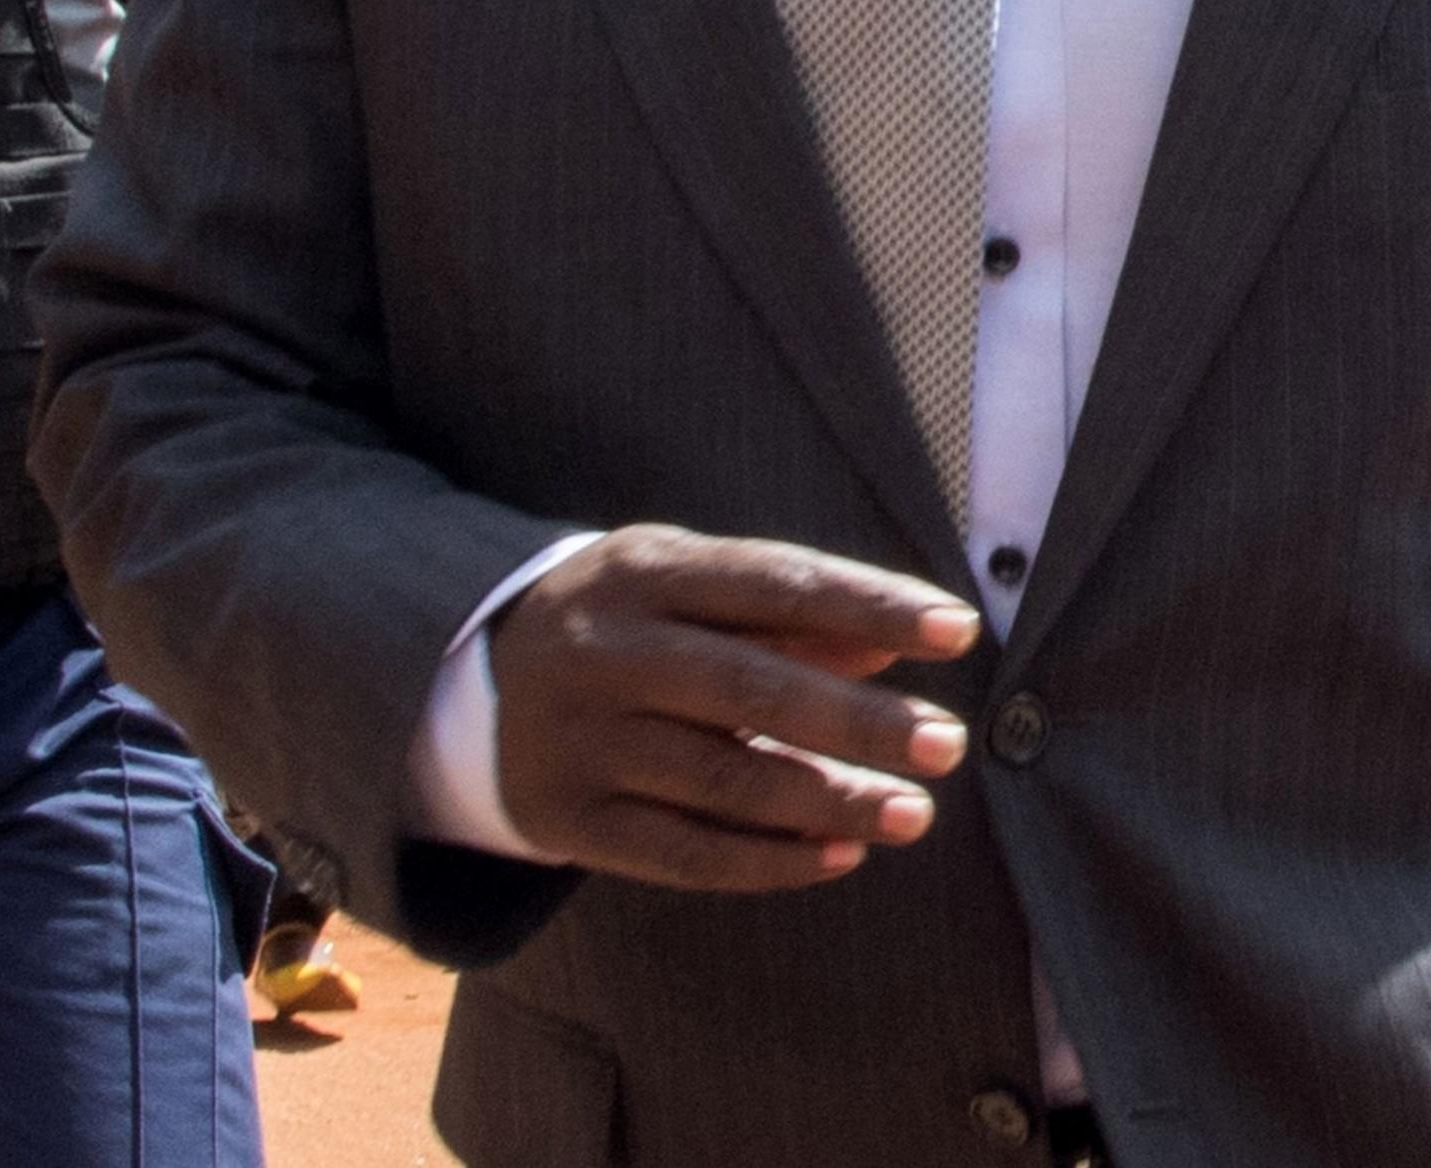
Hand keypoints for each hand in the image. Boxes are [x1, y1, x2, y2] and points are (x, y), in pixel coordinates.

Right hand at [489, 526, 980, 892]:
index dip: (872, 603)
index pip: (774, 581)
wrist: (470, 680)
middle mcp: (606, 649)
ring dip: (829, 802)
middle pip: (751, 687)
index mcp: (642, 569)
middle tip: (946, 744)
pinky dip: (769, 860)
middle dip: (860, 719)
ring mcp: (582, 738)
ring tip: (913, 814)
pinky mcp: (570, 818)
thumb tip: (897, 640)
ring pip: (723, 779)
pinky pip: (683, 852)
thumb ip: (789, 613)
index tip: (960, 631)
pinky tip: (839, 856)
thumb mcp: (688, 585)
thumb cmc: (624, 621)